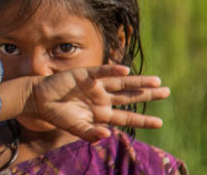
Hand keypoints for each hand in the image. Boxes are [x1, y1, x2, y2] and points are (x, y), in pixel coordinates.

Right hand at [26, 64, 169, 141]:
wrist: (39, 100)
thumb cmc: (57, 115)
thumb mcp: (75, 128)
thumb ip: (90, 134)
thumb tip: (107, 136)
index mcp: (101, 113)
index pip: (127, 117)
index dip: (143, 120)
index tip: (160, 122)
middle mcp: (102, 98)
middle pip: (130, 96)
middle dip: (148, 94)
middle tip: (167, 91)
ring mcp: (95, 86)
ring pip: (121, 83)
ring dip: (138, 82)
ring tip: (156, 81)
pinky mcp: (85, 75)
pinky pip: (102, 72)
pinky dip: (113, 71)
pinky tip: (125, 71)